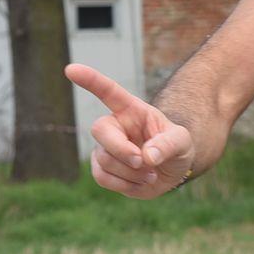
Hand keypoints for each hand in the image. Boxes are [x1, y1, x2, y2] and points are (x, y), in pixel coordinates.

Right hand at [65, 63, 194, 198]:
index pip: (108, 91)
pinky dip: (125, 185)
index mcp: (131, 110)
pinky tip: (141, 182)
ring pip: (104, 160)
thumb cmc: (176, 148)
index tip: (71, 69)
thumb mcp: (182, 142)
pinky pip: (102, 178)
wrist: (171, 172)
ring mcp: (106, 148)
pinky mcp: (103, 169)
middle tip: (141, 161)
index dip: (90, 80)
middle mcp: (114, 126)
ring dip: (131, 173)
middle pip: (100, 130)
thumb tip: (147, 156)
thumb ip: (168, 145)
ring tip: (151, 173)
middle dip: (120, 150)